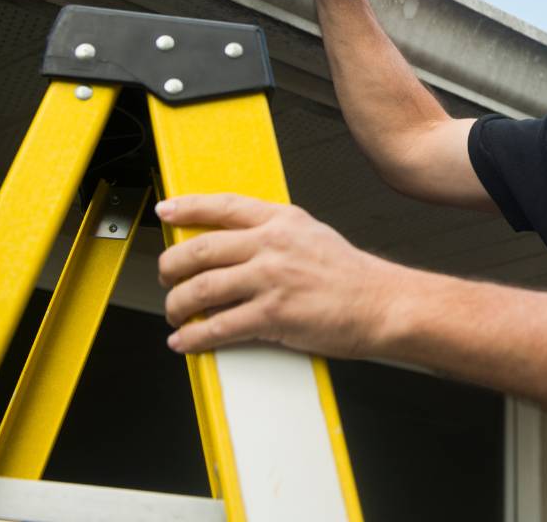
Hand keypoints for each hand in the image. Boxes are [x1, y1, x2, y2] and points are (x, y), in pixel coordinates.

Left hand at [156, 193, 399, 356]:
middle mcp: (273, 244)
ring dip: (177, 306)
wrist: (382, 303)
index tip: (165, 210)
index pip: (223, 206)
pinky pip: (218, 326)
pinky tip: (185, 341)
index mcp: (282, 220)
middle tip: (166, 278)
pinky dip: (194, 337)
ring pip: (201, 289)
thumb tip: (235, 244)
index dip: (188, 207)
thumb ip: (275, 233)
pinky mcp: (273, 315)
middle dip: (170, 267)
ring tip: (175, 314)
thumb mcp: (312, 235)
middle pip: (200, 250)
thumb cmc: (351, 275)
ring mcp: (272, 279)